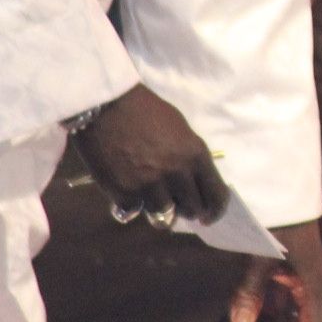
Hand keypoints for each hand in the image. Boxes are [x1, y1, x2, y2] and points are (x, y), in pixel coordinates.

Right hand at [73, 84, 227, 225]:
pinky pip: (134, 212)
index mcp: (195, 155)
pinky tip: (127, 190)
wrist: (105, 105)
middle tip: (176, 202)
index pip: (216, 196)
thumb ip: (190, 158)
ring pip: (163, 216)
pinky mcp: (124, 193)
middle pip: (191, 209)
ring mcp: (149, 186)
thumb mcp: (180, 129)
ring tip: (149, 196)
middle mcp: (176, 174)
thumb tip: (194, 184)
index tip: (207, 217)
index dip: (214, 210)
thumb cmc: (146, 111)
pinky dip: (131, 205)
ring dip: (158, 208)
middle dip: (186, 209)